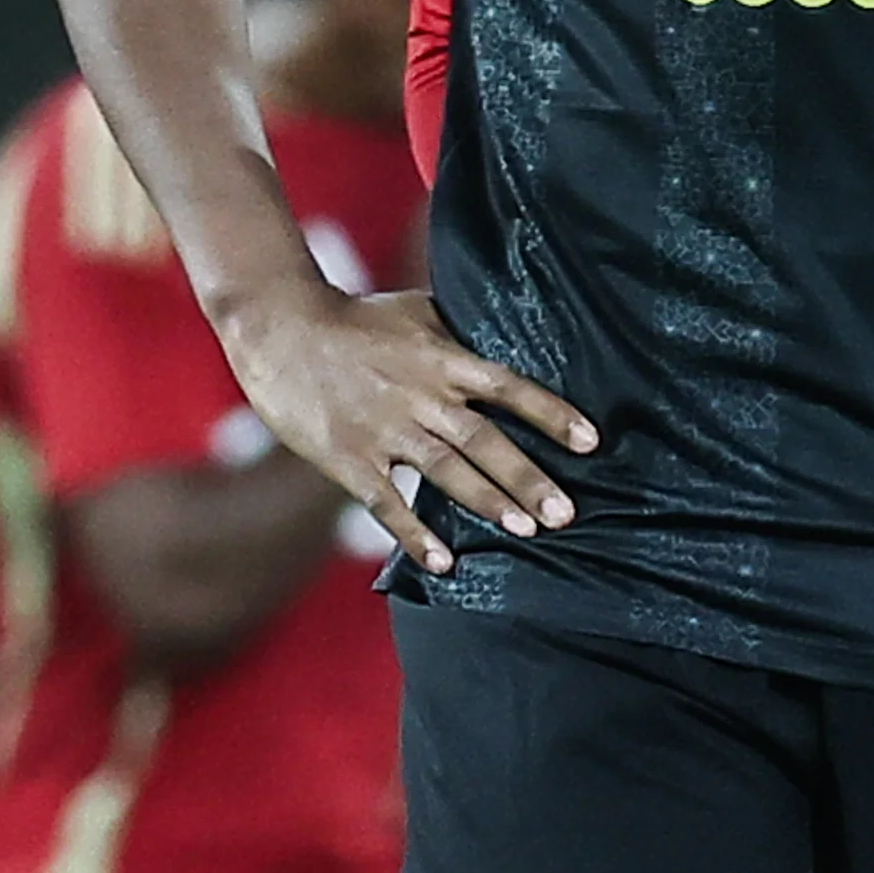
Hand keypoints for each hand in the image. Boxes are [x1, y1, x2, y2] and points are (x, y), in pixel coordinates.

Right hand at [220, 282, 596, 576]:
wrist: (282, 329)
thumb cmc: (355, 318)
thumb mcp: (416, 310)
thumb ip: (458, 334)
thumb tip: (506, 339)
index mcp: (442, 358)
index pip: (509, 387)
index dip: (551, 413)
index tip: (591, 441)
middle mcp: (421, 395)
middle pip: (485, 441)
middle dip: (529, 478)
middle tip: (567, 513)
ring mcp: (385, 429)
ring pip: (446, 472)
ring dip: (488, 503)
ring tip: (527, 531)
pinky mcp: (349, 457)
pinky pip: (388, 502)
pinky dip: (416, 534)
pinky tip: (444, 563)